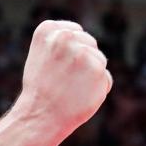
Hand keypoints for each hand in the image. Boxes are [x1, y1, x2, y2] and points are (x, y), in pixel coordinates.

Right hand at [14, 20, 112, 138]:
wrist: (39, 116)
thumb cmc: (40, 90)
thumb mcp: (41, 57)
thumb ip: (61, 44)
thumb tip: (85, 43)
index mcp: (47, 29)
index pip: (74, 32)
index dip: (68, 52)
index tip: (55, 67)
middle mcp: (64, 36)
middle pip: (89, 44)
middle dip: (81, 62)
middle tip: (60, 81)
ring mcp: (81, 51)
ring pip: (99, 60)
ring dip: (90, 76)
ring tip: (69, 89)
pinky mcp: (96, 68)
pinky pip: (106, 78)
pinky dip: (97, 90)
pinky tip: (79, 96)